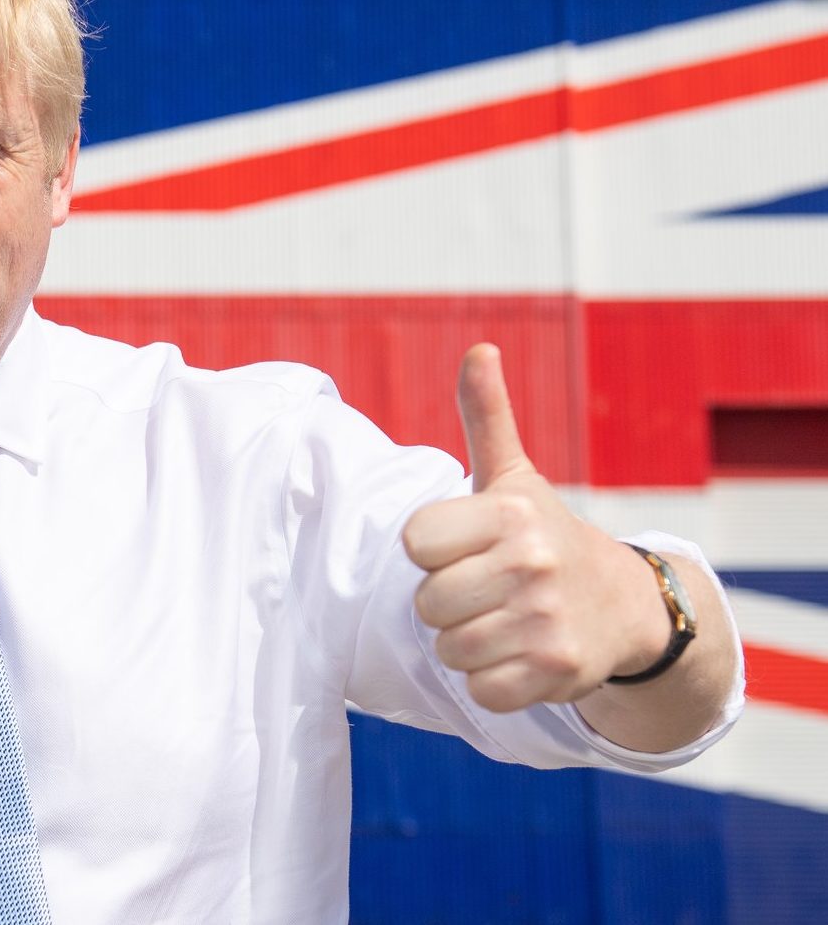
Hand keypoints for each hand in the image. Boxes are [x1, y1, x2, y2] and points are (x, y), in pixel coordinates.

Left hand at [401, 344, 667, 711]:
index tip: (464, 546)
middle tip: (486, 589)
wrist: (625, 604)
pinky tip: (519, 655)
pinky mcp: (557, 672)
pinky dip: (492, 680)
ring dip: (467, 643)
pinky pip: (481, 689)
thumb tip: (479, 349)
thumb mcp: (514, 476)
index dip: (431, 551)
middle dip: (447, 602)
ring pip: (449, 648)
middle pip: (426, 603)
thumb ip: (487, 416)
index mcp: (509, 513)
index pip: (414, 543)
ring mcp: (547, 620)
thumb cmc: (544, 535)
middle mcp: (531, 563)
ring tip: (504, 621)